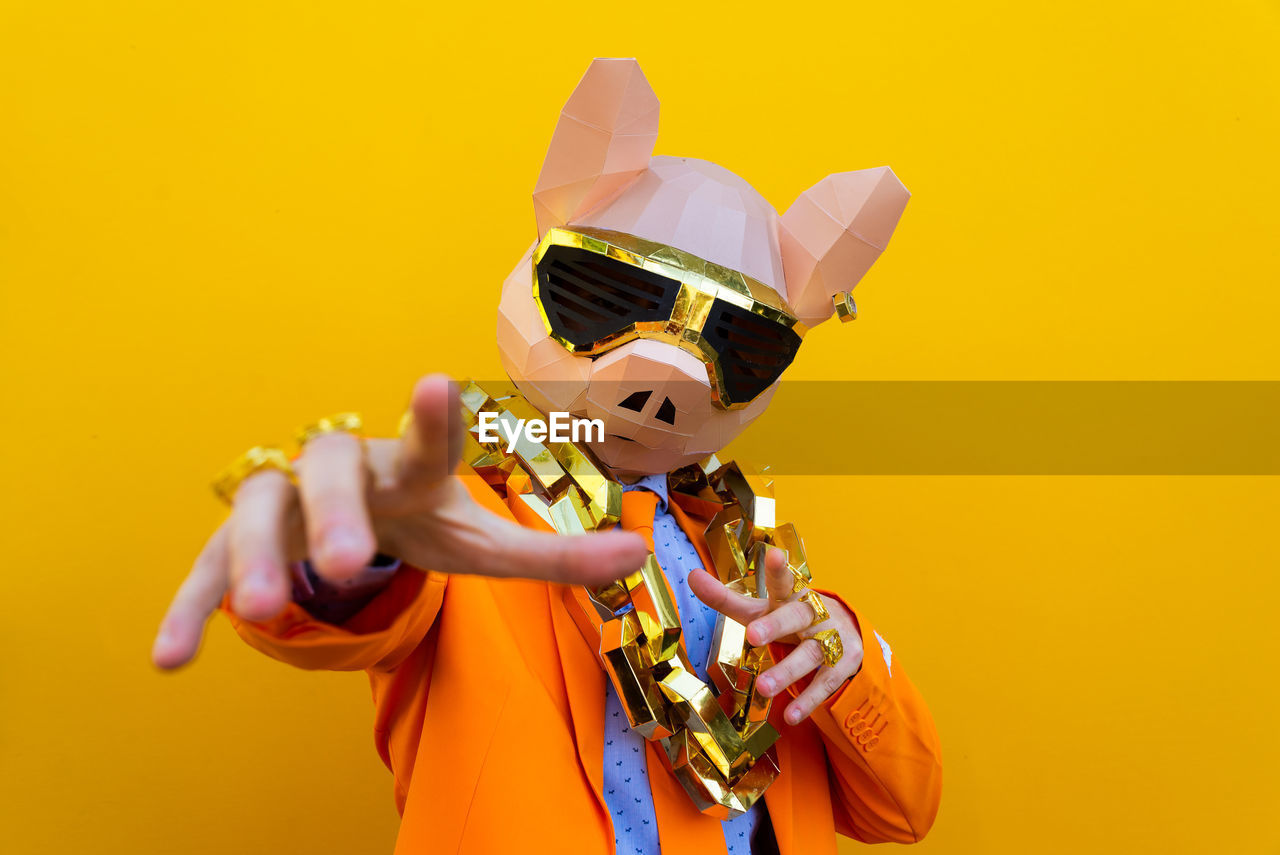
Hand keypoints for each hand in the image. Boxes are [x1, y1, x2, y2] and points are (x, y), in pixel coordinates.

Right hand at [152, 374, 647, 668]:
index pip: (425, 444)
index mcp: (408, 469)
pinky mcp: (237, 543)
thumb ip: (554, 556)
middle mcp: (344, 473)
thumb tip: (634, 558)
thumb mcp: (483, 543)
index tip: (435, 383)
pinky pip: (204, 566)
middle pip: (328, 471)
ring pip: (257, 511)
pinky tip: (169, 659)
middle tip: (350, 565)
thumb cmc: (423, 519)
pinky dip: (187, 607)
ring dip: (256, 558)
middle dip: (335, 514)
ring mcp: (285, 505)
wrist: (354, 515)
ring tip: (259, 616)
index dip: (432, 422)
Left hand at [688, 547, 863, 724]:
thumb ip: (726, 598)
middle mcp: (813, 613)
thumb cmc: (790, 617)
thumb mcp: (761, 608)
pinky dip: (808, 700)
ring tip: (763, 688)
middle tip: (753, 635)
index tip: (774, 554)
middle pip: (796, 616)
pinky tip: (790, 716)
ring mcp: (831, 637)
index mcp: (792, 595)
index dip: (779, 570)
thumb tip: (691, 575)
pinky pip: (825, 683)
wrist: (845, 629)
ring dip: (787, 671)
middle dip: (776, 625)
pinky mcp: (843, 663)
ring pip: (810, 654)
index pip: (784, 580)